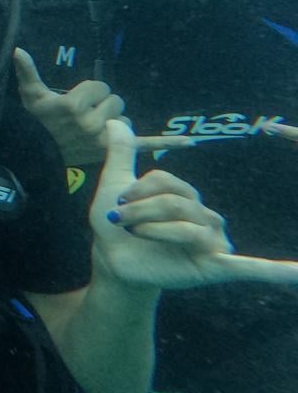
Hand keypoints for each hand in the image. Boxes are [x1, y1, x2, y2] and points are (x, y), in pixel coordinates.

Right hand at [13, 48, 191, 163]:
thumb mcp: (30, 96)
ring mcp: (107, 138)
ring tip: (92, 132)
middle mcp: (92, 123)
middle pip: (114, 100)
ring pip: (124, 118)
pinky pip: (148, 144)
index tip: (71, 105)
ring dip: (112, 121)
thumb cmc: (38, 123)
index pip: (98, 86)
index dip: (86, 92)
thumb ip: (26, 71)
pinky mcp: (118, 150)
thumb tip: (17, 49)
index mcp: (74, 107)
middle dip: (100, 105)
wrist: (42, 157)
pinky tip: (191, 142)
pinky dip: (169, 143)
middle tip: (82, 120)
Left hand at [90, 119, 297, 290]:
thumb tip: (115, 119)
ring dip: (152, 230)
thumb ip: (121, 152)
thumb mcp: (116, 184)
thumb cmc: (118, 225)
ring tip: (135, 235)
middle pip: (175, 203)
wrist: (113, 262)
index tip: (117, 204)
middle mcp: (206, 217)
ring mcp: (212, 242)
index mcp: (187, 196)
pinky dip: (275, 270)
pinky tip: (297, 273)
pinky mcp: (213, 267)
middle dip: (140, 211)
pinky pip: (247, 267)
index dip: (137, 190)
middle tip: (120, 222)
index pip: (166, 181)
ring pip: (185, 228)